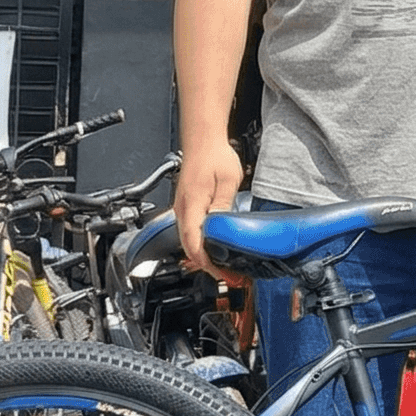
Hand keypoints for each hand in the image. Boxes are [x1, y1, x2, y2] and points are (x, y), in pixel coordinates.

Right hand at [176, 140, 244, 273]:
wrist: (202, 140)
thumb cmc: (214, 155)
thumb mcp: (227, 180)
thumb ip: (224, 205)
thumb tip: (222, 228)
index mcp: (192, 205)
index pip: (194, 243)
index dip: (207, 263)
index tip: (223, 274)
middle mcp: (183, 210)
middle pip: (190, 248)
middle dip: (209, 266)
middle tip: (231, 276)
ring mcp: (183, 209)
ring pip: (190, 241)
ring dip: (206, 257)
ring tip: (227, 267)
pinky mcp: (188, 207)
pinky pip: (192, 232)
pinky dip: (203, 245)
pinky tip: (217, 248)